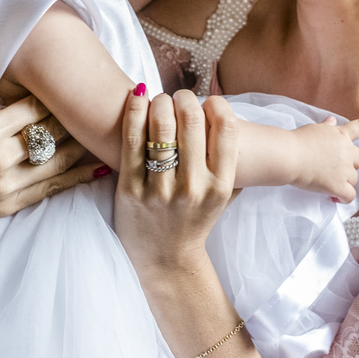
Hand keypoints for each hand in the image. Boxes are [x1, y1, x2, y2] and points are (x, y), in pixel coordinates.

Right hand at [0, 18, 109, 228]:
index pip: (35, 108)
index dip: (54, 96)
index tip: (71, 83)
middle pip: (52, 133)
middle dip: (75, 118)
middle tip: (102, 102)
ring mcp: (6, 186)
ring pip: (59, 162)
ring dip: (85, 146)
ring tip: (111, 131)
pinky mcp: (9, 205)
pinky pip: (52, 190)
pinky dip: (78, 178)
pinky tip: (100, 169)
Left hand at [114, 89, 237, 274]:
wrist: (166, 260)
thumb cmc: (195, 219)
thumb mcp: (223, 195)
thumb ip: (227, 160)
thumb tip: (225, 114)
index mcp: (220, 185)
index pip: (226, 128)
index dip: (216, 104)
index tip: (207, 102)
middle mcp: (193, 187)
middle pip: (192, 121)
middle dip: (184, 98)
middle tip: (178, 97)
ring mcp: (161, 190)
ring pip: (161, 127)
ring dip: (160, 102)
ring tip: (159, 101)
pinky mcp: (131, 191)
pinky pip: (132, 142)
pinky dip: (134, 113)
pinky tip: (136, 98)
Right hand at [289, 112, 358, 201]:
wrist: (289, 156)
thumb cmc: (297, 141)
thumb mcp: (313, 130)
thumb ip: (326, 128)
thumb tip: (332, 121)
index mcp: (340, 135)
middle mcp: (346, 151)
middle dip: (351, 166)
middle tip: (334, 169)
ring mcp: (344, 169)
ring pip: (354, 179)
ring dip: (344, 182)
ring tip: (326, 181)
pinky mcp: (338, 186)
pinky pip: (349, 196)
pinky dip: (343, 199)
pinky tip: (334, 198)